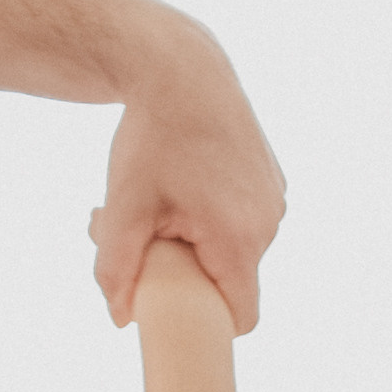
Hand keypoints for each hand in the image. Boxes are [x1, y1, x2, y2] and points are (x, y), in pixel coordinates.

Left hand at [94, 18, 284, 332]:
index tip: (178, 310)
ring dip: (201, 241)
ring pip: (237, 248)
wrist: (181, 67)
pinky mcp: (272, 177)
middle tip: (143, 237)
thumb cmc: (151, 138)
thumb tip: (120, 321)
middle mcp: (269, 222)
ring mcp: (275, 197)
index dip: (210, 323)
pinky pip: (245, 219)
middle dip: (191, 272)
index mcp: (239, 240)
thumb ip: (116, 272)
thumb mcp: (124, 209)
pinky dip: (216, 215)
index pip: (241, 317)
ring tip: (161, 204)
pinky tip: (185, 185)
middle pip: (232, 279)